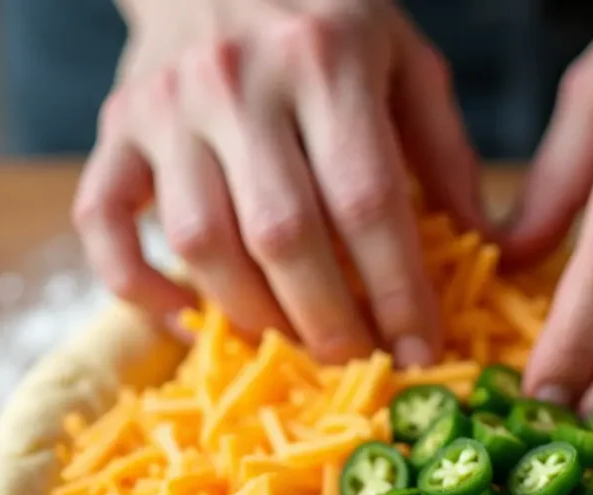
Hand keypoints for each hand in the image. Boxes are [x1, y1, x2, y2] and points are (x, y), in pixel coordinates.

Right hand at [74, 0, 483, 365]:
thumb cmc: (326, 17)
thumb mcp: (405, 60)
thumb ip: (446, 152)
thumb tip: (488, 249)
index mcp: (326, 61)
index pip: (367, 202)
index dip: (397, 291)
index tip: (422, 351)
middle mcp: (237, 84)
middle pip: (282, 235)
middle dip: (328, 321)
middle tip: (359, 362)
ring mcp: (165, 108)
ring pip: (199, 242)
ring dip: (252, 315)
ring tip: (294, 345)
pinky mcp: (116, 129)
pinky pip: (104, 221)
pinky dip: (137, 286)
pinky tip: (186, 319)